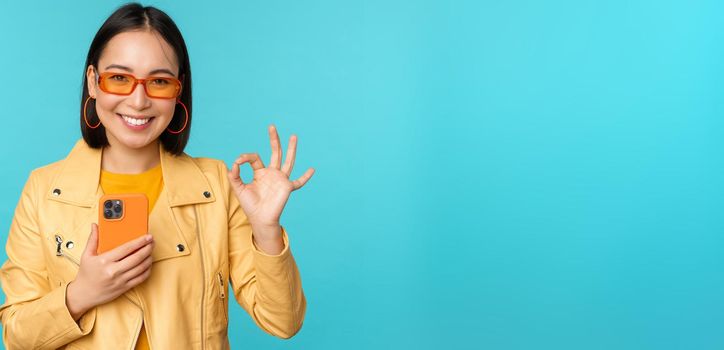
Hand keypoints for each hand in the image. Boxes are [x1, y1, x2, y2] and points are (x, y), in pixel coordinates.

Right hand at [65, 223, 153, 320]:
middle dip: (148, 248)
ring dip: (149, 258)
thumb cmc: (86, 275)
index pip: (127, 248)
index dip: (140, 241)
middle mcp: (113, 271)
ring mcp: (120, 280)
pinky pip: (141, 278)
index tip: (147, 236)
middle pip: (137, 257)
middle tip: (152, 242)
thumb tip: (95, 226)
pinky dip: (147, 270)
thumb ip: (93, 239)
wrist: (83, 295)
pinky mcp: (124, 288)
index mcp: (104, 261)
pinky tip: (148, 264)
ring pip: (141, 268)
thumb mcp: (86, 256)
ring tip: (151, 251)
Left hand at [227, 125, 313, 241]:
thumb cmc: (250, 205)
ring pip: (288, 161)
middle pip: (275, 153)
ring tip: (293, 136)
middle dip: (274, 140)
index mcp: (261, 172)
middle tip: (271, 127)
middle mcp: (272, 173)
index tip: (238, 161)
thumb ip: (234, 176)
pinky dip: (306, 177)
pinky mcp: (287, 187)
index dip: (245, 156)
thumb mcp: (238, 188)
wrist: (259, 218)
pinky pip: (299, 182)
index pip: (255, 158)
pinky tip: (312, 169)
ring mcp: (281, 179)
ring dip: (291, 149)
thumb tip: (234, 163)